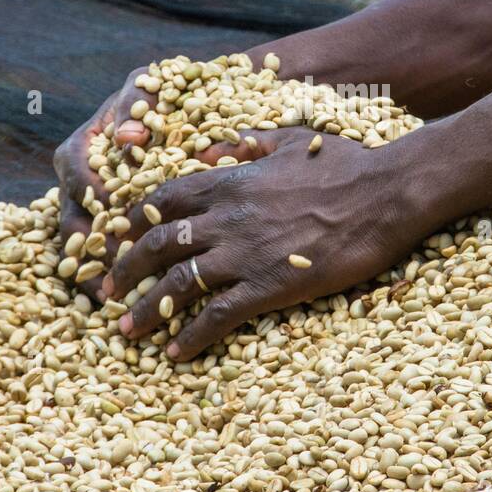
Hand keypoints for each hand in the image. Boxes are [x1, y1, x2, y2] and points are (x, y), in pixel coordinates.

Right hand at [52, 68, 150, 300]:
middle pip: (71, 219)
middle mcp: (79, 181)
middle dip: (87, 249)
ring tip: (113, 300)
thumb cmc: (157, 95)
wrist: (173, 113)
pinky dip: (108, 278)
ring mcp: (88, 209)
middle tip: (110, 275)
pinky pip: (97, 258)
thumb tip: (129, 136)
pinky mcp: (102, 229)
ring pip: (80, 246)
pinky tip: (125, 301)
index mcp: (82, 145)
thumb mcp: (146, 87)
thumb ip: (135, 101)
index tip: (108, 211)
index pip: (74, 168)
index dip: (88, 191)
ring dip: (95, 273)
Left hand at [99, 126, 441, 359]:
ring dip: (147, 308)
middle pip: (158, 243)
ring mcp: (247, 252)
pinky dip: (191, 336)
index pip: (163, 200)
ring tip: (126, 329)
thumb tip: (213, 146)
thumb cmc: (345, 164)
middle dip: (125, 269)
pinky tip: (176, 352)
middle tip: (106, 291)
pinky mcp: (271, 285)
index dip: (133, 222)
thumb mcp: (290, 138)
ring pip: (179, 282)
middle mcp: (228, 217)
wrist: (386, 193)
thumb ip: (247, 141)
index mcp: (231, 180)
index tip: (117, 240)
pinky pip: (218, 314)